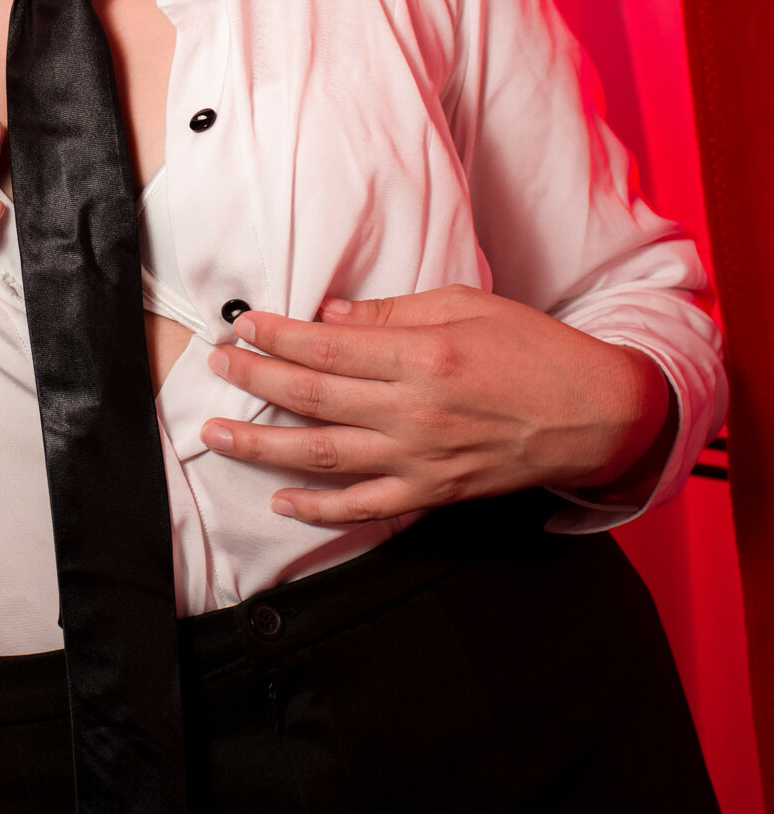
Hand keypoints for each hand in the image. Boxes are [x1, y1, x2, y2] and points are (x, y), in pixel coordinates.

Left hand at [201, 285, 673, 525]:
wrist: (596, 414)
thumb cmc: (534, 349)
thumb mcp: (466, 306)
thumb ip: (393, 314)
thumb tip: (331, 317)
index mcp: (423, 356)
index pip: (327, 347)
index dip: (276, 336)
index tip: (242, 326)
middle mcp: (414, 411)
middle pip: (312, 397)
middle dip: (254, 381)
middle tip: (217, 367)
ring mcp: (421, 459)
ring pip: (322, 457)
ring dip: (262, 446)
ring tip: (217, 434)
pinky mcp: (434, 493)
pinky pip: (363, 507)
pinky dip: (317, 508)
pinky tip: (280, 499)